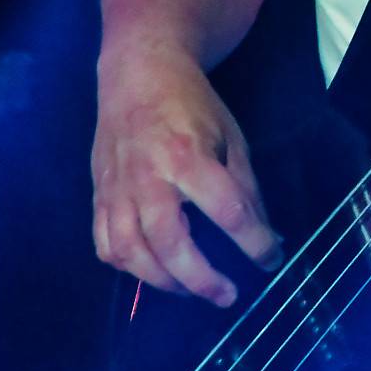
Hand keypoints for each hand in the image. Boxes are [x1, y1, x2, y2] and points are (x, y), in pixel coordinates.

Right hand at [91, 46, 281, 306]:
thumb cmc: (191, 104)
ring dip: (164, 281)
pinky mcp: (98, 195)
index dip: (253, 242)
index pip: (227, 210)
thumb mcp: (230, 136)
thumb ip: (245, 188)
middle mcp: (147, 177)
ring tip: (193, 289)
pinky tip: (154, 270)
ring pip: (131, 252)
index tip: (271, 260)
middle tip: (228, 296)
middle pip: (169, 243)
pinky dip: (129, 267)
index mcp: (187, 156)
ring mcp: (116, 189)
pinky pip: (106, 245)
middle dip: (201, 278)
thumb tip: (267, 235)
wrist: (136, 74)